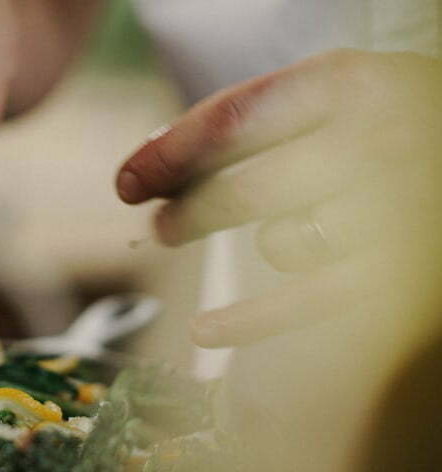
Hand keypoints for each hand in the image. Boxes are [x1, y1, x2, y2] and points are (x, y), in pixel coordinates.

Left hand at [116, 49, 441, 347]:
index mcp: (352, 85)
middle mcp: (375, 141)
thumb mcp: (343, 94)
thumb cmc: (400, 125)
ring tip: (288, 233)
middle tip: (160, 227)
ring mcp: (392, 211)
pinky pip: (305, 304)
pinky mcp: (399, 276)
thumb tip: (153, 160)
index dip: (168, 155)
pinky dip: (248, 321)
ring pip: (282, 243)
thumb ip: (259, 117)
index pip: (231, 122)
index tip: (128, 181)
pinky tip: (204, 329)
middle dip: (187, 213)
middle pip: (242, 190)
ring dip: (270, 244)